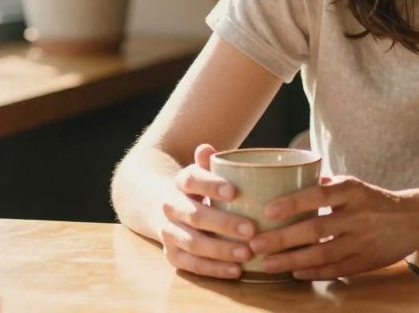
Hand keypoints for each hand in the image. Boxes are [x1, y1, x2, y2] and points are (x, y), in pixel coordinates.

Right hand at [157, 143, 257, 279]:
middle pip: (194, 215)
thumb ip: (211, 163)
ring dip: (220, 250)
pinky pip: (191, 265)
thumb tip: (207, 148)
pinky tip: (236, 270)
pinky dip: (214, 269)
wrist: (167, 207)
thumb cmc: (202, 189)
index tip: (234, 192)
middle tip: (251, 229)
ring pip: (192, 243)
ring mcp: (169, 232)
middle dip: (223, 224)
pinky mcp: (172, 255)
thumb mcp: (205, 172)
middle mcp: (171, 206)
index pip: (192, 180)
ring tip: (247, 253)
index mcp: (181, 182)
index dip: (211, 185)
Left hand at [245, 175, 418, 280]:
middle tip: (256, 244)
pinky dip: (314, 272)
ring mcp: (363, 240)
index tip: (267, 211)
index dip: (293, 203)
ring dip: (292, 260)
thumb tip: (287, 179)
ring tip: (268, 263)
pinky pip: (336, 269)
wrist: (414, 219)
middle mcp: (359, 214)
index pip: (319, 194)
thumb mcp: (354, 185)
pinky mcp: (367, 261)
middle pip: (316, 229)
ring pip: (323, 253)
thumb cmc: (374, 200)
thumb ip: (324, 185)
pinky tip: (294, 273)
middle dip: (283, 239)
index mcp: (353, 190)